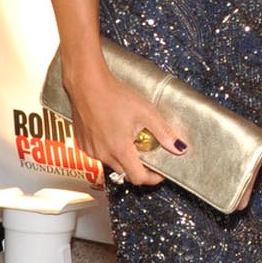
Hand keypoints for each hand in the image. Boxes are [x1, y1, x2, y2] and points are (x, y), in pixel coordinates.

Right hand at [63, 63, 185, 186]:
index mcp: (120, 149)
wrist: (87, 84)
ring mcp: (90, 150)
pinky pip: (99, 154)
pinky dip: (109, 149)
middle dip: (139, 166)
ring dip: (123, 157)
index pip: (138, 178)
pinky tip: (114, 133)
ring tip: (130, 138)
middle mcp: (103, 154)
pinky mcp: (82, 143)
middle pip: (125, 171)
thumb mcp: (146, 112)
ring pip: (111, 163)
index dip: (152, 178)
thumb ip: (163, 132)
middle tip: (147, 151)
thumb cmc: (114, 95)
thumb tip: (179, 147)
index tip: (160, 172)